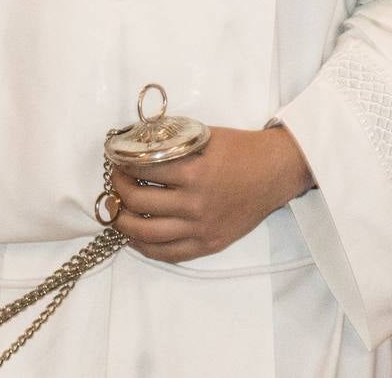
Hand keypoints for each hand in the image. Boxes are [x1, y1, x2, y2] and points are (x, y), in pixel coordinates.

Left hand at [110, 126, 314, 263]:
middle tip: (116, 183)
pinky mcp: (209, 243)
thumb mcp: (206, 137)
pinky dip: (146, 247)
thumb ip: (174, 144)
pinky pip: (169, 253)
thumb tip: (138, 145)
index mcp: (194, 172)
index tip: (117, 161)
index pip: (144, 171)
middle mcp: (196, 203)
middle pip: (140, 203)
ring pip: (149, 233)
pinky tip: (136, 237)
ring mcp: (202, 227)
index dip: (124, 166)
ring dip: (125, 223)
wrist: (275, 172)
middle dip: (120, 192)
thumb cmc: (241, 149)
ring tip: (117, 212)